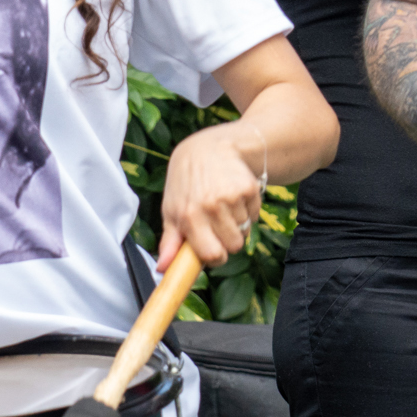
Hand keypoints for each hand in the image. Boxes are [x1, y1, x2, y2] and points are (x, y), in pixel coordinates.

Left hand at [158, 122, 264, 269]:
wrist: (207, 148)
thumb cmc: (186, 183)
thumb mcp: (171, 209)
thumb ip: (169, 242)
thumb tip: (161, 268)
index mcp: (189, 216)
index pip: (213, 255)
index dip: (216, 257)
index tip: (213, 249)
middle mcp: (210, 206)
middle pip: (234, 246)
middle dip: (228, 239)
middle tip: (216, 221)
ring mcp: (231, 196)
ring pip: (245, 230)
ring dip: (237, 222)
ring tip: (223, 202)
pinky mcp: (249, 188)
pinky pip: (254, 214)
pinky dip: (247, 209)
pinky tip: (233, 194)